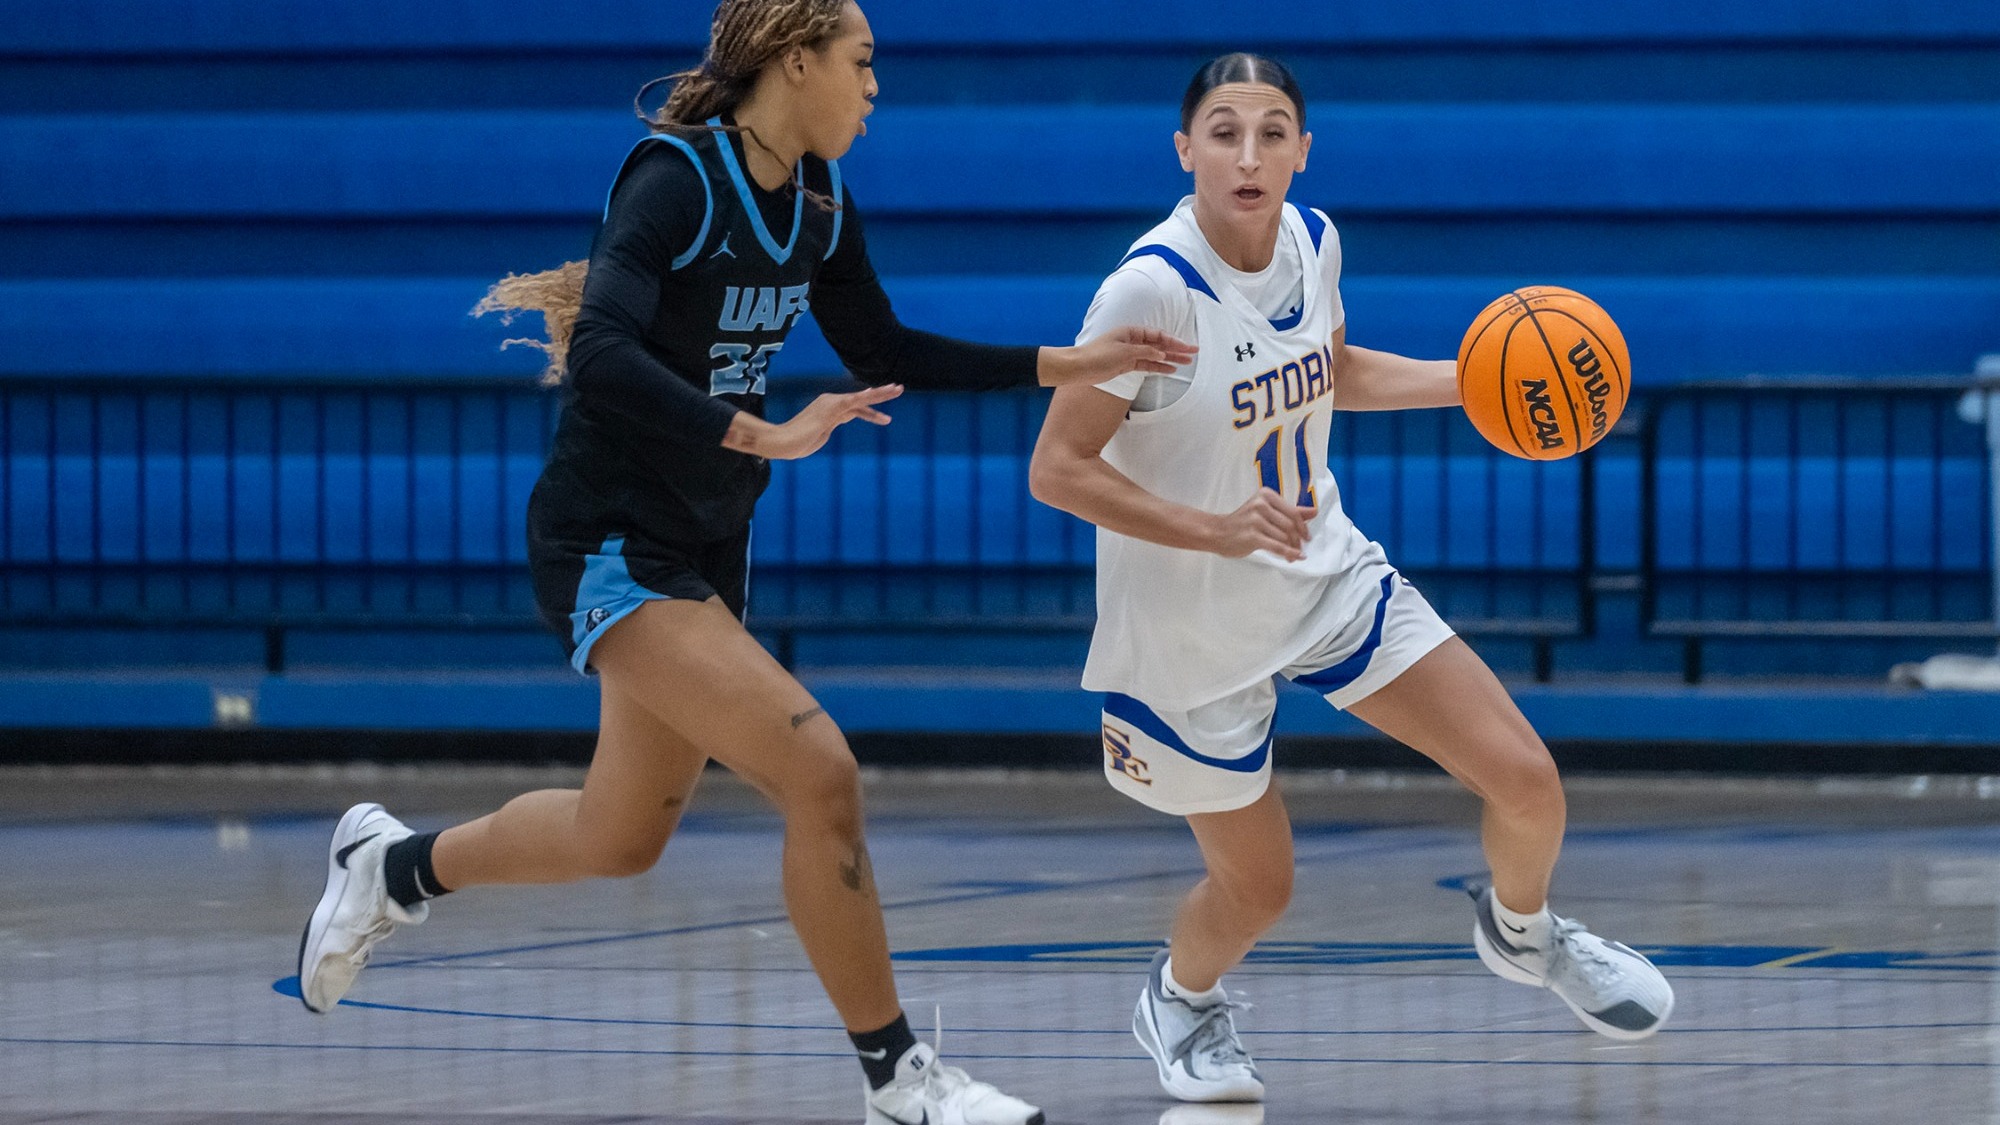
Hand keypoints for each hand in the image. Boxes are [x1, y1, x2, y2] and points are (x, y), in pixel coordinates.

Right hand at [725, 384, 902, 459]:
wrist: (783, 442)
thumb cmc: (797, 443)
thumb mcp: (818, 435)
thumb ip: (826, 428)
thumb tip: (828, 427)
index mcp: (828, 408)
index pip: (853, 406)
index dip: (869, 408)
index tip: (882, 407)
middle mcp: (831, 402)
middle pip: (860, 398)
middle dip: (880, 394)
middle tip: (899, 388)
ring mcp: (832, 404)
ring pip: (862, 397)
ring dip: (882, 394)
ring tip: (898, 390)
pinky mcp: (833, 409)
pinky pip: (856, 403)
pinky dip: (870, 403)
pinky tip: (882, 402)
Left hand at [1039, 327, 1196, 386]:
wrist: (1078, 368)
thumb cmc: (1097, 355)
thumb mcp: (1123, 352)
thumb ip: (1144, 353)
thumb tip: (1162, 354)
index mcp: (1131, 332)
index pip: (1158, 336)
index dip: (1174, 341)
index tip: (1187, 347)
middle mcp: (1132, 341)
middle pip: (1159, 345)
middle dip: (1177, 349)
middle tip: (1194, 353)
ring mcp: (1130, 353)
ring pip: (1155, 356)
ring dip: (1170, 359)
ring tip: (1187, 363)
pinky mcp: (1126, 365)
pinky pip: (1146, 366)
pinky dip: (1158, 368)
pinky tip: (1170, 369)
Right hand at [1207, 488, 1315, 560]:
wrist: (1217, 533)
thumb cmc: (1243, 523)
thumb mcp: (1267, 512)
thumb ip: (1290, 511)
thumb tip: (1314, 511)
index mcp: (1266, 495)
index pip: (1293, 512)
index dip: (1303, 527)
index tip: (1306, 537)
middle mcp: (1261, 504)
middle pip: (1290, 525)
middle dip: (1298, 540)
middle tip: (1300, 549)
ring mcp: (1255, 520)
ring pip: (1284, 537)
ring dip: (1292, 549)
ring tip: (1292, 556)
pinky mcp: (1252, 535)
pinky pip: (1277, 546)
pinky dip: (1288, 554)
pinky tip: (1293, 558)